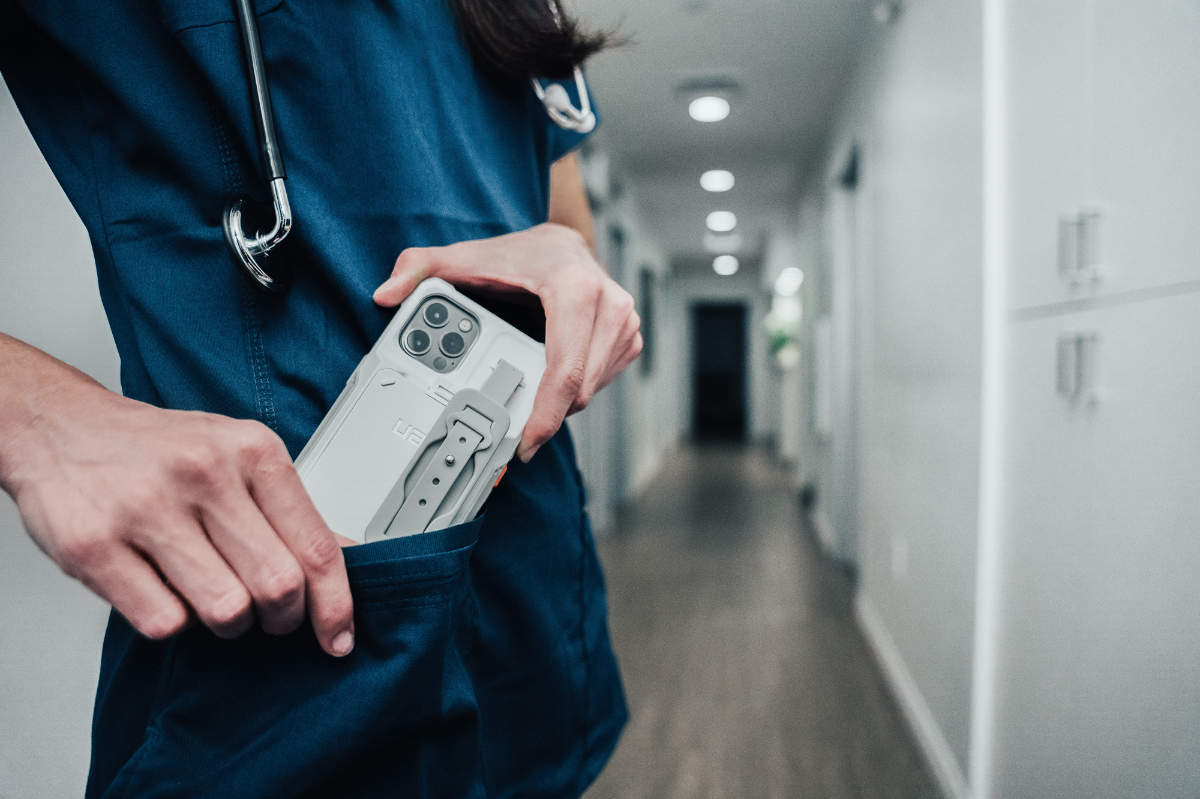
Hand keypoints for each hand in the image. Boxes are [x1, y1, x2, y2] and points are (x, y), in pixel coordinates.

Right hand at [0, 343, 354, 655]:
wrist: (63, 427)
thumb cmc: (160, 450)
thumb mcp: (237, 455)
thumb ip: (289, 509)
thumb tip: (345, 556)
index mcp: (252, 450)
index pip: (316, 545)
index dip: (335, 604)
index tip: (338, 636)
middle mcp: (204, 473)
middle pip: (278, 585)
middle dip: (281, 619)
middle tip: (268, 617)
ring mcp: (147, 508)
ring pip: (227, 611)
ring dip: (228, 623)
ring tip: (211, 596)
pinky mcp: (95, 546)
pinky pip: (164, 623)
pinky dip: (173, 622)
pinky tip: (163, 590)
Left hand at [373, 223, 642, 461]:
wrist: (564, 244)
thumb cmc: (521, 255)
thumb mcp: (465, 257)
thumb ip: (420, 268)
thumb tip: (386, 293)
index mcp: (575, 290)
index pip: (564, 370)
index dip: (545, 416)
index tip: (524, 445)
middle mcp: (610, 306)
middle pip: (579, 390)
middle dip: (545, 415)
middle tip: (514, 433)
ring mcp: (625, 324)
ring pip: (591, 391)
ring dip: (560, 403)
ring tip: (529, 395)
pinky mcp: (630, 339)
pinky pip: (602, 384)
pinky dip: (576, 390)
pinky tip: (552, 378)